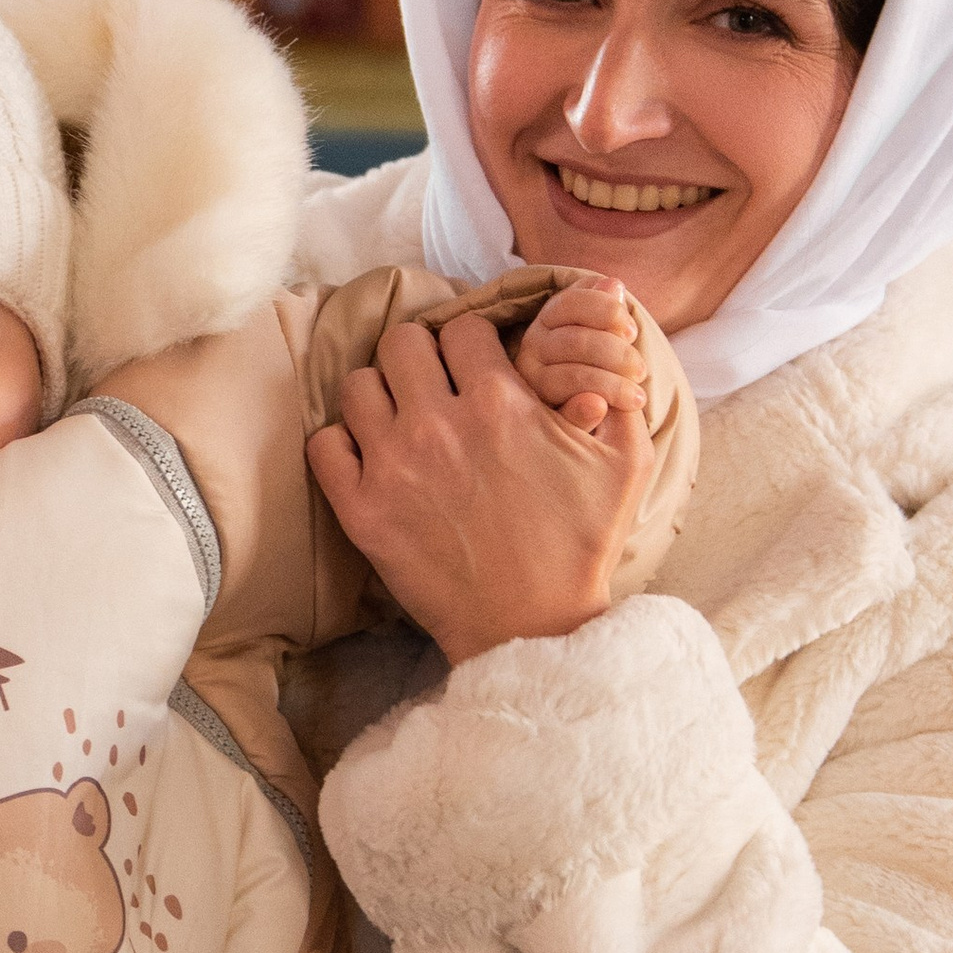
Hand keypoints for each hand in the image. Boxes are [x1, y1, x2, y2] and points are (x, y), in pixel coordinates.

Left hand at [306, 311, 654, 668]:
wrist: (532, 625)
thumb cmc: (581, 546)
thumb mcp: (628, 464)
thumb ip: (619, 397)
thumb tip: (608, 351)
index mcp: (501, 403)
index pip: (463, 327)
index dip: (472, 342)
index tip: (475, 366)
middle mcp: (440, 425)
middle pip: (402, 341)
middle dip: (421, 356)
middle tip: (434, 385)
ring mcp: (394, 467)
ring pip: (358, 385)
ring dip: (379, 396)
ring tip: (400, 420)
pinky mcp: (363, 511)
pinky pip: (324, 444)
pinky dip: (342, 444)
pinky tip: (370, 458)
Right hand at [511, 276, 641, 427]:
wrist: (581, 411)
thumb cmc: (599, 361)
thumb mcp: (604, 331)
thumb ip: (608, 309)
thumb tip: (613, 284)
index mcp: (550, 316)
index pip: (572, 302)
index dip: (606, 311)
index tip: (633, 331)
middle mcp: (533, 344)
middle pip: (576, 341)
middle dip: (616, 354)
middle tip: (641, 371)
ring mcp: (532, 378)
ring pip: (573, 375)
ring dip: (612, 385)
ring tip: (638, 397)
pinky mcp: (539, 412)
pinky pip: (564, 410)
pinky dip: (583, 409)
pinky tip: (602, 408)